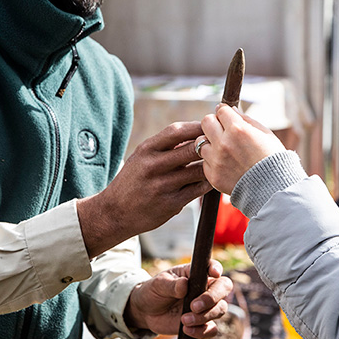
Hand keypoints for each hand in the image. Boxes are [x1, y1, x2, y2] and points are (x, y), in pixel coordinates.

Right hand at [77, 121, 211, 257]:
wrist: (115, 212)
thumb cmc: (134, 180)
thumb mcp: (141, 157)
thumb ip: (165, 146)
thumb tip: (198, 132)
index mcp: (146, 150)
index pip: (176, 130)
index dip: (196, 126)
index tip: (209, 125)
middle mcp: (153, 166)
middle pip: (191, 149)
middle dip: (209, 145)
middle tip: (222, 143)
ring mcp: (162, 186)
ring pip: (198, 170)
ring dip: (211, 165)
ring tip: (221, 162)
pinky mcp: (171, 204)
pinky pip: (197, 190)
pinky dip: (208, 183)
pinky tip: (212, 179)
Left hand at [125, 260, 232, 337]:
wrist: (146, 312)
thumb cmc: (154, 291)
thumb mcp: (158, 284)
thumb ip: (171, 284)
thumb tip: (185, 285)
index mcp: (195, 273)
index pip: (212, 266)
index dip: (216, 268)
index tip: (214, 273)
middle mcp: (205, 288)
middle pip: (224, 288)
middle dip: (212, 297)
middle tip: (194, 306)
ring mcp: (205, 306)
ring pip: (220, 309)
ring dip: (204, 316)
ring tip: (184, 319)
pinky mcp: (202, 323)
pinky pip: (212, 329)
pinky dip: (202, 332)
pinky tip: (186, 330)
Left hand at [199, 104, 285, 194]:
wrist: (274, 189)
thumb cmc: (273, 159)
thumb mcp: (265, 134)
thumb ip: (246, 120)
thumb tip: (232, 110)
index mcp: (238, 129)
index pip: (220, 110)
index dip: (225, 112)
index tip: (227, 116)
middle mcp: (224, 143)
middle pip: (206, 122)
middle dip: (214, 123)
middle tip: (222, 130)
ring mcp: (216, 160)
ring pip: (200, 143)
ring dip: (210, 143)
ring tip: (224, 150)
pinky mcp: (213, 176)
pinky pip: (205, 162)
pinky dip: (212, 161)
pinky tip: (226, 164)